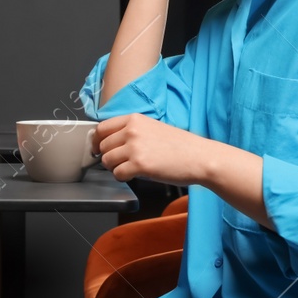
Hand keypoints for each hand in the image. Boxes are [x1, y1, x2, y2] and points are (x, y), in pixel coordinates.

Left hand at [95, 113, 210, 184]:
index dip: (98, 141)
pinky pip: (117, 174)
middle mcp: (132, 130)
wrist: (200, 157)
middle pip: (102, 146)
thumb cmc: (181, 146)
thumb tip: (111, 142)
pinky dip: (123, 177)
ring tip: (130, 169)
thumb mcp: (153, 128)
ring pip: (107, 160)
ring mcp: (135, 147)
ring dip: (115, 168)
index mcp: (135, 119)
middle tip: (121, 163)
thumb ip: (132, 131)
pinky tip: (136, 175)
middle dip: (108, 157)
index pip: (102, 128)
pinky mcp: (139, 164)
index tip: (99, 148)